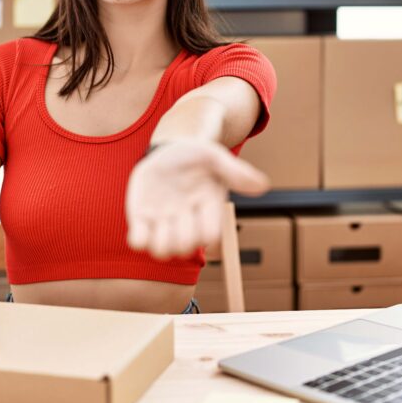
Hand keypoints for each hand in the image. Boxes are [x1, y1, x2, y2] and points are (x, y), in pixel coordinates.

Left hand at [125, 138, 268, 258]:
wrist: (170, 151)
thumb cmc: (195, 155)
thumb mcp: (213, 156)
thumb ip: (234, 171)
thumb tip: (263, 186)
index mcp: (208, 211)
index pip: (210, 235)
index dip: (204, 231)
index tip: (197, 207)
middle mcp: (188, 222)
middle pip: (185, 247)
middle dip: (180, 235)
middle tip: (176, 212)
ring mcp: (164, 223)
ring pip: (162, 251)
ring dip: (159, 241)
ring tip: (159, 220)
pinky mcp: (142, 220)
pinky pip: (138, 242)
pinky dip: (139, 238)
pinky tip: (144, 220)